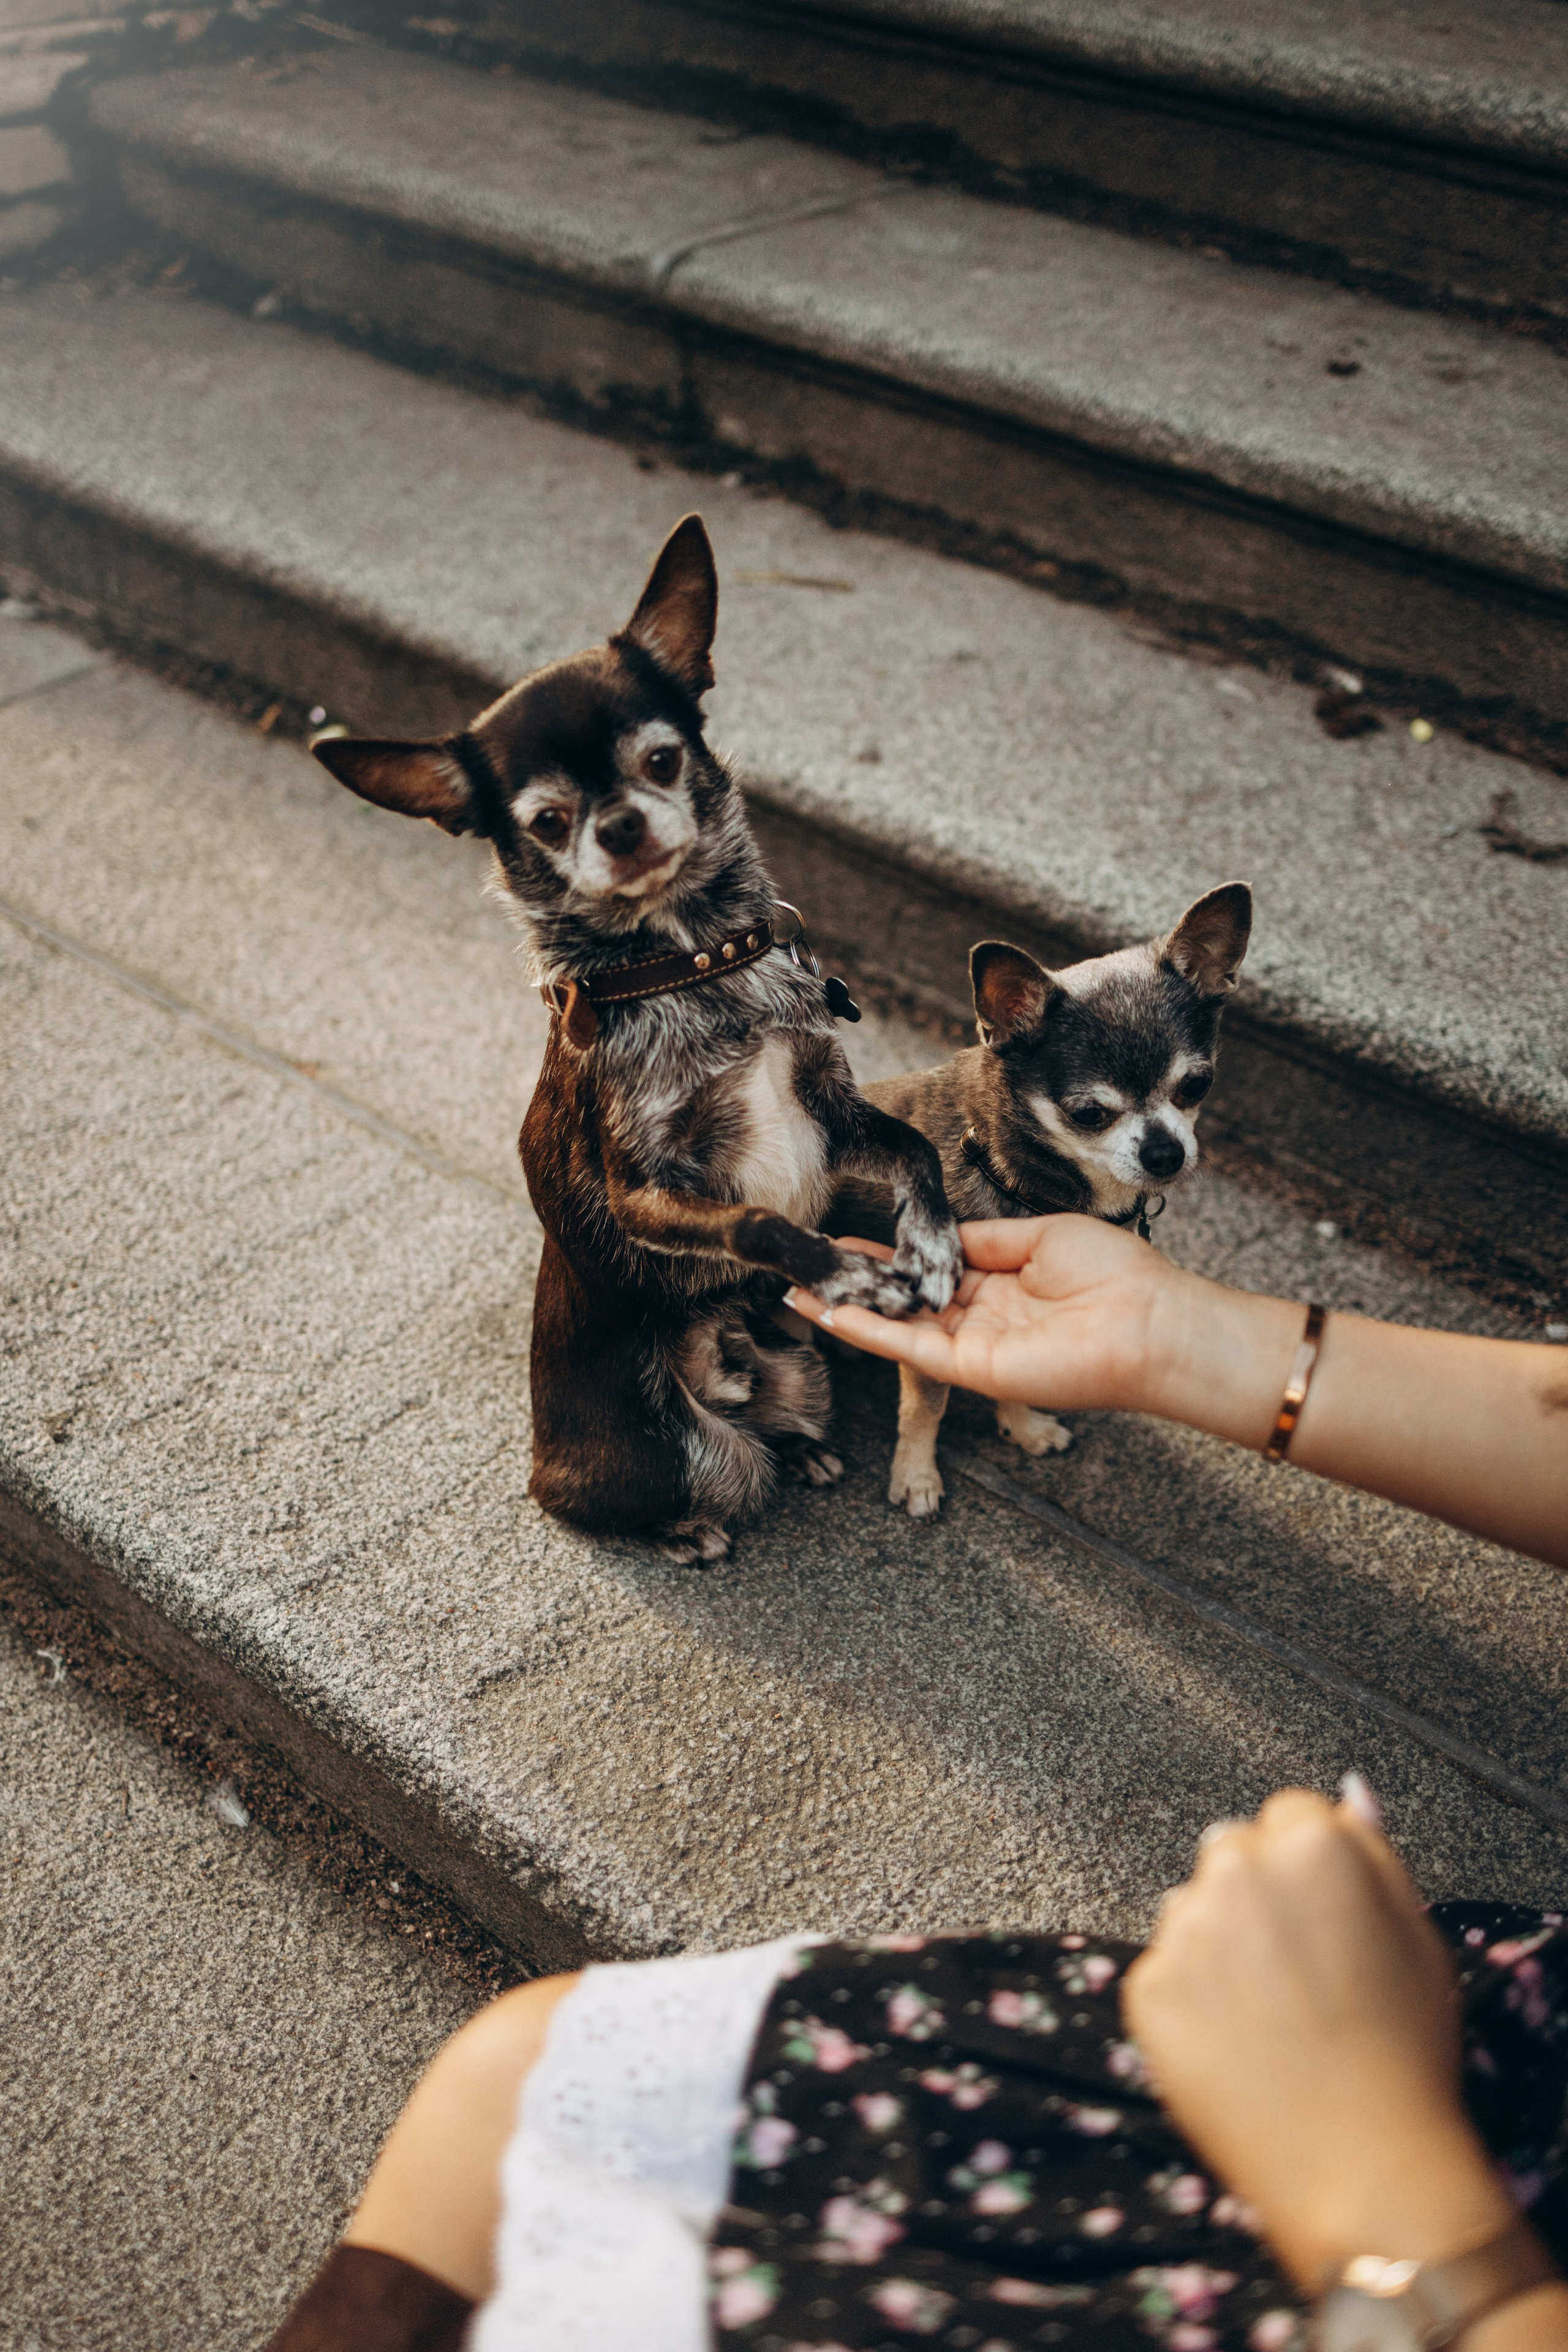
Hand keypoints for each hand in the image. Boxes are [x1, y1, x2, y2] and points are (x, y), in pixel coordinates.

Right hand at [788, 1214, 1183, 1412]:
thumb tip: (942, 1235)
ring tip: (799, 1289)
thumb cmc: (1115, 1274)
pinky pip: (908, 1347)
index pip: (933, 1268)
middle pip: (907, 1298)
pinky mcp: (972, 1368)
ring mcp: (975, 1344)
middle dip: (858, 1282)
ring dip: (848, 1308)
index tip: (850, 1239)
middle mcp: (983, 1315)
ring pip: (897, 1325)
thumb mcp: (1040, 1235)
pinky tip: (827, 1312)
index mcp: (1003, 1280)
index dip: (890, 1255)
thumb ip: (985, 1238)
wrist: (1150, 1322)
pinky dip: (866, 1331)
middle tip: (810, 1262)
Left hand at [1121, 1790, 1513, 2291]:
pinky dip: (1189, 2002)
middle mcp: (1235, 1869)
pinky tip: (1237, 2045)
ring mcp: (1183, 1929)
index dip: (1314, 1873)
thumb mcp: (1418, 1937)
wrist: (1360, 2166)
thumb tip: (1348, 1790)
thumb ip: (1373, 1848)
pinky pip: (1163, 1972)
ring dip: (1217, 1944)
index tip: (1327, 1920)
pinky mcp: (1145, 1988)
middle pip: (1231, 1854)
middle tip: (1299, 1974)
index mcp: (1311, 1845)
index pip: (1291, 1817)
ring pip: (1192, 1910)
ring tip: (1271, 2018)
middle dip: (1257, 1896)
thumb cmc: (1402, 2055)